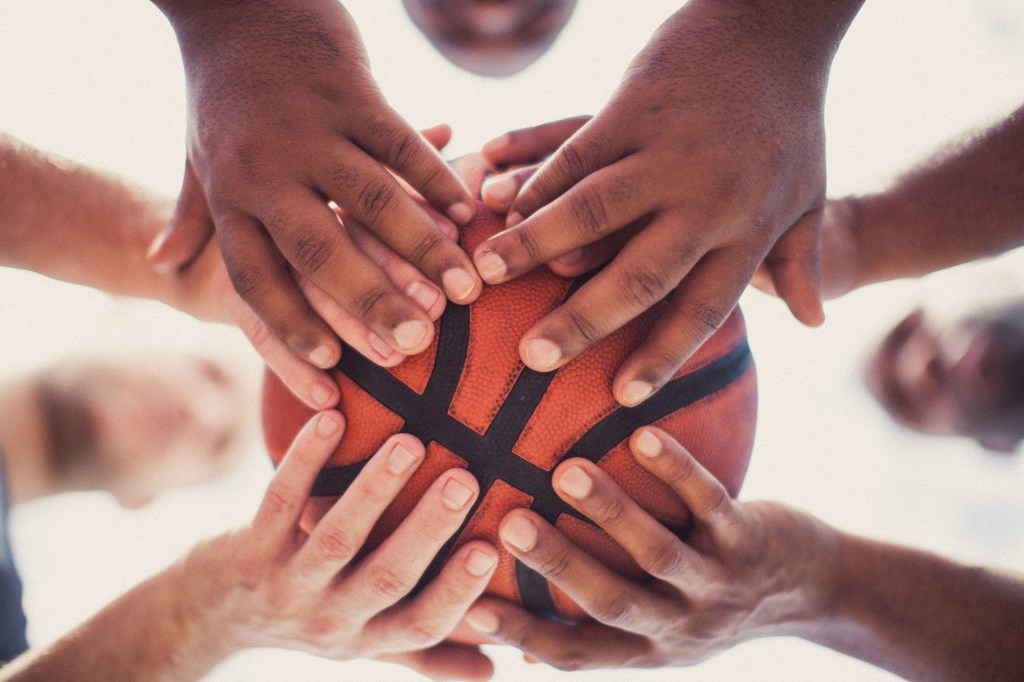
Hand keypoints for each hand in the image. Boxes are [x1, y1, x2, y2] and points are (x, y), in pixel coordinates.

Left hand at [149, 0, 480, 370]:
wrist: (240, 4)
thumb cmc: (223, 93)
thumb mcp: (196, 158)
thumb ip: (190, 217)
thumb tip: (157, 268)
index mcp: (231, 195)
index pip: (257, 275)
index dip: (291, 322)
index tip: (332, 364)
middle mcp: (268, 168)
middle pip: (318, 250)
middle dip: (371, 302)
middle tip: (416, 346)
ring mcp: (313, 128)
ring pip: (372, 199)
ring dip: (423, 248)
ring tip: (465, 290)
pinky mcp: (353, 92)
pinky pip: (402, 144)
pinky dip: (438, 178)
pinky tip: (469, 213)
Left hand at [177, 411, 497, 680]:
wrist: (212, 616)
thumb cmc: (312, 617)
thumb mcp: (367, 643)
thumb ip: (428, 652)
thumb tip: (493, 669)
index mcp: (370, 637)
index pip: (423, 622)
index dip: (458, 591)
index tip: (491, 547)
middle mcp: (332, 619)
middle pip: (387, 577)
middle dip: (428, 528)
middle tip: (464, 478)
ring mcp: (288, 586)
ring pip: (337, 538)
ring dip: (374, 490)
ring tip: (408, 443)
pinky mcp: (250, 550)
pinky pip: (280, 502)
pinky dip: (305, 460)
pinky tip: (331, 420)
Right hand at [462, 427, 837, 669]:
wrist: (816, 592)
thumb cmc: (711, 596)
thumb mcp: (662, 624)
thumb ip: (601, 609)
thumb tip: (520, 609)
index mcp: (647, 650)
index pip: (576, 653)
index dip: (521, 635)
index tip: (464, 607)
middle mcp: (679, 626)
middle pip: (611, 604)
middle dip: (559, 566)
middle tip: (509, 524)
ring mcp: (716, 585)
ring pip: (659, 554)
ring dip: (612, 514)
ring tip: (567, 471)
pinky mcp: (750, 542)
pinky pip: (710, 504)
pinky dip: (677, 472)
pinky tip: (642, 435)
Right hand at [476, 0, 863, 405]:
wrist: (775, 29)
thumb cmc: (793, 121)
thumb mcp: (811, 196)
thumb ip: (803, 261)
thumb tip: (812, 322)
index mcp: (748, 229)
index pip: (702, 308)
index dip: (663, 355)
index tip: (622, 399)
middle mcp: (704, 198)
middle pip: (639, 273)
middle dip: (582, 320)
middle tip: (532, 358)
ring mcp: (664, 149)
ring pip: (591, 208)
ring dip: (534, 244)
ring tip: (483, 274)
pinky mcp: (631, 106)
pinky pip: (571, 150)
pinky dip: (530, 176)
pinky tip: (492, 200)